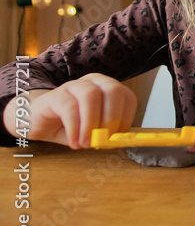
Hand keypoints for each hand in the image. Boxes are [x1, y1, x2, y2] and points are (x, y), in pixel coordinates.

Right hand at [2, 74, 136, 148]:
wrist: (37, 123)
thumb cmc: (69, 125)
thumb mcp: (91, 131)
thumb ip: (106, 134)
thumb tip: (119, 141)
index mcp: (107, 88)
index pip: (128, 97)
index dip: (127, 117)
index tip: (117, 136)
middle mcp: (93, 82)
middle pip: (113, 91)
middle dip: (112, 117)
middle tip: (104, 139)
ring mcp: (73, 86)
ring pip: (91, 96)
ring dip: (92, 123)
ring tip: (87, 143)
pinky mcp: (54, 95)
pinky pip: (69, 108)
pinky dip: (75, 128)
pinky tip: (74, 142)